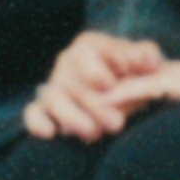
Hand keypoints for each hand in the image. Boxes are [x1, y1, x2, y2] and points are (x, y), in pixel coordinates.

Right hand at [24, 30, 165, 141]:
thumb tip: (146, 64)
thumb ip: (146, 55)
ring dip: (71, 117)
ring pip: (54, 99)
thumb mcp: (143, 58)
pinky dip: (37, 123)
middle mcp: (67, 62)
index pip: (85, 55)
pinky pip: (33, 113)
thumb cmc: (133, 71)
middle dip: (94, 105)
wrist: (124, 86)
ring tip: (93, 134)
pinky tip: (51, 133)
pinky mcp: (44, 107)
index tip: (111, 86)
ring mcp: (54, 85)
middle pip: (73, 82)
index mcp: (88, 45)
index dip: (97, 72)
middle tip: (116, 124)